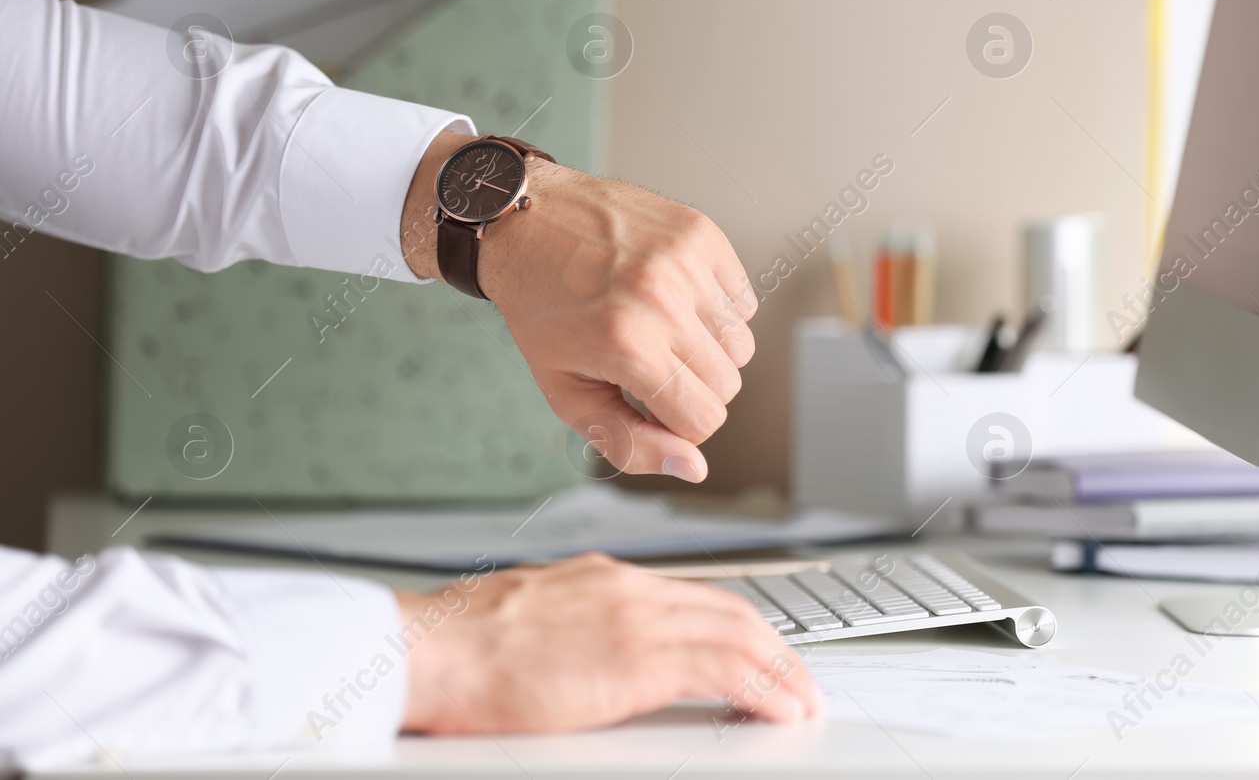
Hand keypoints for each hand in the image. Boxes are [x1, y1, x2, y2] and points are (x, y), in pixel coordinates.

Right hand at [398, 553, 821, 733]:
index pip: (695, 597)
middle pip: (729, 610)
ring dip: (781, 670)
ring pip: (739, 634)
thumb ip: (574, 629)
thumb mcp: (528, 621)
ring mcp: (636, 618)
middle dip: (775, 648)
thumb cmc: (456, 648)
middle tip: (799, 679)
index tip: (762, 652)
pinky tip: (779, 709)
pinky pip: (725, 668)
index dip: (740, 626)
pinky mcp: (636, 657)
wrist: (428, 651)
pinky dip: (764, 688)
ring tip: (801, 700)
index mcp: (602, 580)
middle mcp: (628, 589)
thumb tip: (589, 657)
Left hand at [401, 132, 756, 480]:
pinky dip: (715, 309)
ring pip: (741, 344)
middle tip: (650, 365)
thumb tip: (693, 469)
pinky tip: (673, 298)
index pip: (704, 419)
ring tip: (661, 330)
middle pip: (728, 385)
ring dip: (708, 350)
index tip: (649, 402)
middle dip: (692, 389)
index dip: (679, 425)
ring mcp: (685, 262)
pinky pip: (741, 300)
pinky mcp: (700, 234)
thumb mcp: (567, 393)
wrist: (526, 222)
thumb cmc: (543, 310)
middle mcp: (662, 299)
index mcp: (626, 345)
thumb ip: (631, 442)